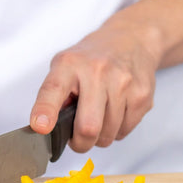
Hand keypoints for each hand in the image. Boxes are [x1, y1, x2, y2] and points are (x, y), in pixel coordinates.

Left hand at [30, 19, 160, 151]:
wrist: (132, 40)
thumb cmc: (92, 59)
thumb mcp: (65, 66)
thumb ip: (53, 96)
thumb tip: (48, 126)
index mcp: (69, 65)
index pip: (53, 90)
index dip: (45, 112)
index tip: (40, 126)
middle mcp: (97, 71)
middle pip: (88, 127)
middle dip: (80, 143)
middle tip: (77, 139)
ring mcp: (123, 83)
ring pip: (107, 135)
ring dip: (99, 137)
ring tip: (98, 118)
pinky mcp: (142, 96)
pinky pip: (124, 132)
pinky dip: (116, 131)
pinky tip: (115, 112)